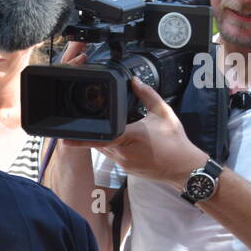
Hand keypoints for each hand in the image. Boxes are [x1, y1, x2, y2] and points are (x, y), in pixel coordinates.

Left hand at [62, 78, 204, 187]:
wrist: (185, 168)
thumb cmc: (176, 142)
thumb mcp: (164, 113)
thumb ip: (147, 95)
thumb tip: (135, 81)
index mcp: (131, 137)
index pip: (101, 136)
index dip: (81, 138)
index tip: (65, 138)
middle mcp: (122, 152)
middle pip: (97, 142)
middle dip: (91, 133)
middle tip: (81, 124)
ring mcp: (122, 162)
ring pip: (102, 149)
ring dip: (100, 139)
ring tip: (102, 128)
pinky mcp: (125, 168)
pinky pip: (111, 155)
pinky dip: (110, 146)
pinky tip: (118, 139)